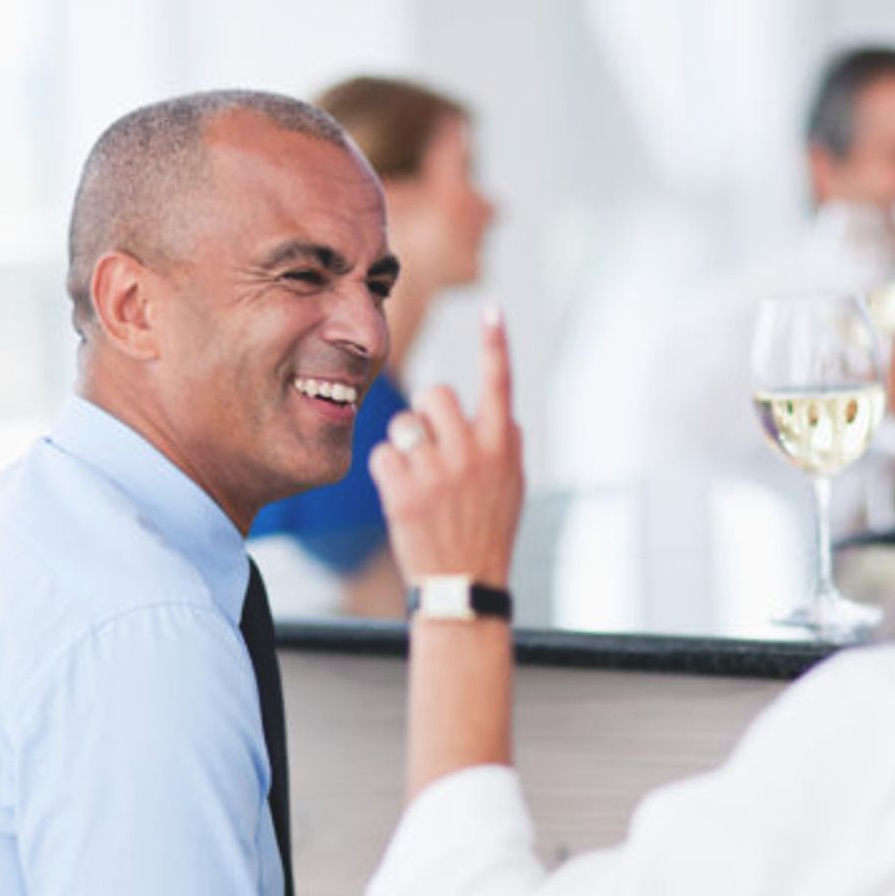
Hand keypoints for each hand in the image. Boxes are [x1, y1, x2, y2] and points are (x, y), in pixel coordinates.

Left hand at [369, 307, 524, 587]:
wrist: (463, 584)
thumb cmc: (488, 530)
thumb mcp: (512, 485)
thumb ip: (504, 442)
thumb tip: (497, 408)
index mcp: (501, 446)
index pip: (499, 384)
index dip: (495, 344)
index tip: (492, 311)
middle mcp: (471, 453)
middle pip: (436, 394)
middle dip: (428, 414)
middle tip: (433, 446)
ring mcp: (436, 473)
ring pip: (404, 424)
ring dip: (406, 444)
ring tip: (421, 477)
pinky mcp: (404, 492)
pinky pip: (382, 455)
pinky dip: (388, 472)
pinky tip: (404, 495)